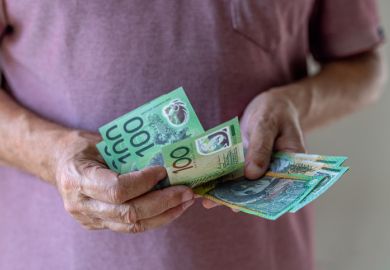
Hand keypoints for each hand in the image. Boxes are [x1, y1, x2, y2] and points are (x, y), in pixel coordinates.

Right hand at [55, 131, 194, 232]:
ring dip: (164, 214)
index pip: (116, 189)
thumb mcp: (100, 142)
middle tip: (187, 191)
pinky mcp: (97, 224)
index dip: (144, 182)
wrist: (58, 162)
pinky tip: (171, 208)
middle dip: (163, 202)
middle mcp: (81, 204)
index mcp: (78, 178)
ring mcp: (88, 218)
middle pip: (128, 213)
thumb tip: (167, 158)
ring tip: (185, 202)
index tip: (163, 171)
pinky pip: (130, 226)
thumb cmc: (81, 147)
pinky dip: (154, 218)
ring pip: (132, 225)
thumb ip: (128, 153)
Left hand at [202, 88, 305, 208]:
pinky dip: (224, 178)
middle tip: (215, 204)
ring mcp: (261, 167)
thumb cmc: (274, 110)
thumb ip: (261, 147)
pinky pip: (237, 173)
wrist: (272, 104)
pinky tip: (208, 186)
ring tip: (207, 201)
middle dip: (237, 199)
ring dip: (227, 192)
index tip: (242, 206)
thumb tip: (252, 175)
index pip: (278, 186)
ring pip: (245, 184)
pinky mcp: (248, 162)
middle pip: (259, 189)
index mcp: (291, 163)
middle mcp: (277, 170)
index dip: (261, 198)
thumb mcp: (266, 124)